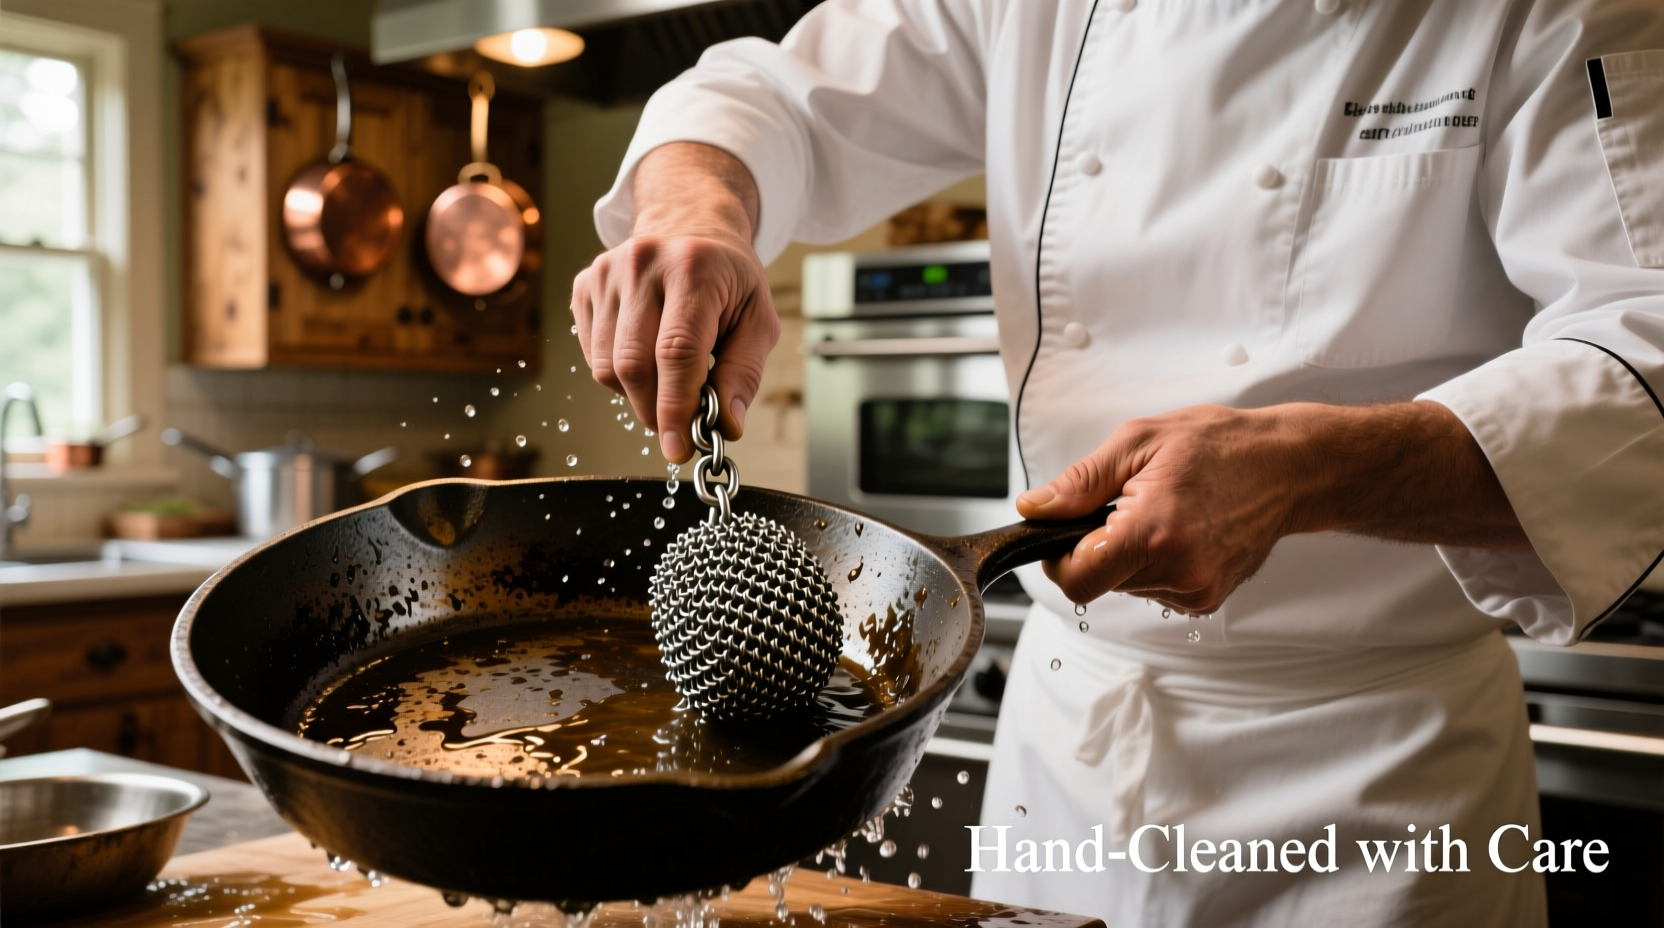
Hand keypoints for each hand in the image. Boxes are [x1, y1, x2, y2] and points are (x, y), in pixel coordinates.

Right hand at [570, 143, 778, 461]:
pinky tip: (645, 353)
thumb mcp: (758, 320)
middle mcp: (643, 263)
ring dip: (637, 393)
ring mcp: (607, 272)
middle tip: (677, 424)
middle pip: (634, 364)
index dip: (675, 407)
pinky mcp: (585, 284)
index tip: (678, 447)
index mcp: (694, 268)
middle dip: (655, 410)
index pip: (676, 352)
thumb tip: (727, 425)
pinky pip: (591, 354)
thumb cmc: (728, 280)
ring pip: (606, 367)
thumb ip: (745, 373)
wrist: (690, 228)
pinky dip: (619, 373)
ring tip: (667, 377)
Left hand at [1017, 402, 1527, 614]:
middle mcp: (1178, 570)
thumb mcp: (1139, 443)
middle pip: (1099, 583)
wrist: (1290, 467)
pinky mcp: (1209, 600)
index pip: (1077, 580)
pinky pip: (1155, 589)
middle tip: (1128, 505)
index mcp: (1154, 531)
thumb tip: (1035, 509)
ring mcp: (1197, 590)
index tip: (1064, 534)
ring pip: (1126, 587)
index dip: (1058, 558)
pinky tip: (1180, 530)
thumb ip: (1079, 483)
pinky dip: (1154, 564)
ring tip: (1162, 512)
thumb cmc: (1220, 447)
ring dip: (1128, 555)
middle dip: (1097, 547)